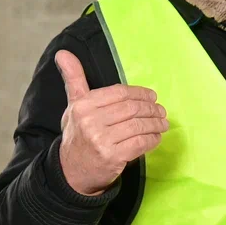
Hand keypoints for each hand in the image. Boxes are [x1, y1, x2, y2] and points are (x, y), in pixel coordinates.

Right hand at [55, 50, 168, 196]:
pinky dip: (153, 139)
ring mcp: (101, 140)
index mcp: (83, 105)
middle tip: (161, 111)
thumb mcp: (73, 106)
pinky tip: (156, 137)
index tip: (153, 96)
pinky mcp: (113, 156)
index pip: (121, 93)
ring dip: (156, 124)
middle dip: (152, 109)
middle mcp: (90, 121)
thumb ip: (74, 79)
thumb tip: (63, 53)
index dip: (141, 93)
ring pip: (139, 125)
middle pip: (133, 108)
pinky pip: (141, 142)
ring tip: (162, 123)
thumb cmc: (78, 134)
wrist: (71, 171)